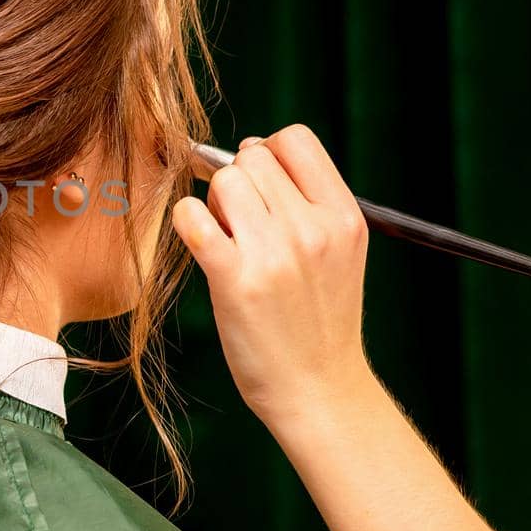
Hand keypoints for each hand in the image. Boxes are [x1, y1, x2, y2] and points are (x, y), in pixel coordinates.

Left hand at [170, 124, 372, 422]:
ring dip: (214, 203)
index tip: (261, 185)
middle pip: (252, 157)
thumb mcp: (339, 253)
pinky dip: (187, 221)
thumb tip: (249, 150)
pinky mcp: (235, 279)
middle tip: (241, 222)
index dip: (267, 151)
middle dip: (238, 180)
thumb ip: (306, 202)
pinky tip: (200, 243)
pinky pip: (192, 217)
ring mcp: (275, 253)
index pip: (295, 139)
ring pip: (223, 181)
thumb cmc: (319, 319)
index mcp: (344, 216)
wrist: (319, 391)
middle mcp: (313, 228)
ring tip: (227, 239)